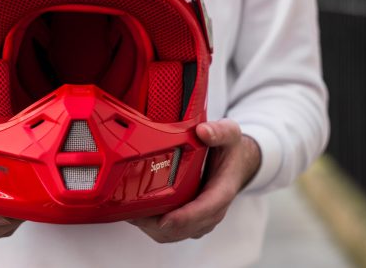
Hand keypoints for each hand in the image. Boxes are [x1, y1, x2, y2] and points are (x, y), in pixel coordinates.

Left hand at [128, 119, 260, 242]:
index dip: (185, 217)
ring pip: (173, 234)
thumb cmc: (230, 150)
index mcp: (222, 191)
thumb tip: (203, 131)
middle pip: (184, 228)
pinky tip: (135, 213)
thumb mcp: (230, 134)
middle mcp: (211, 210)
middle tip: (133, 214)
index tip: (165, 219)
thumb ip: (219, 132)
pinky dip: (152, 226)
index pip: (205, 210)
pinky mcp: (189, 220)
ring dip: (152, 227)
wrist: (236, 163)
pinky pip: (169, 231)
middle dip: (158, 225)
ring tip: (129, 213)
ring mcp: (199, 218)